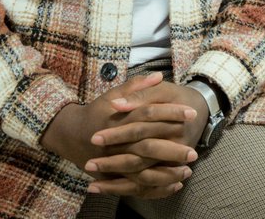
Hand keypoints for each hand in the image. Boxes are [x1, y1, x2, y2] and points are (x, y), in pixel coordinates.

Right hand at [40, 73, 199, 198]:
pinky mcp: (113, 176)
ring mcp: (114, 161)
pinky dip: (156, 189)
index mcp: (118, 118)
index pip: (148, 114)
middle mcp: (116, 142)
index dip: (171, 113)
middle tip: (193, 152)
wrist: (71, 134)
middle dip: (172, 150)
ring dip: (166, 172)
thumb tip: (159, 76)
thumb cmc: (97, 112)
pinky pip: (137, 186)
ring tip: (188, 170)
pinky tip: (175, 185)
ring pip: (143, 171)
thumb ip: (136, 86)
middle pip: (147, 146)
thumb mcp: (113, 94)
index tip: (191, 113)